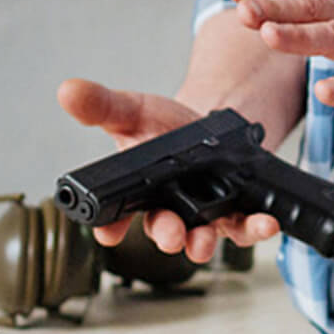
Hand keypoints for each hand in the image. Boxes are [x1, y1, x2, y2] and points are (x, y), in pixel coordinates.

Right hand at [55, 78, 280, 262]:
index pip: (115, 218)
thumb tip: (68, 90)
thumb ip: (103, 105)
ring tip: (204, 241)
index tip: (109, 232)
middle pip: (164, 230)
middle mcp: (168, 211)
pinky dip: (256, 228)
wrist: (207, 127)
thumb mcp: (134, 111)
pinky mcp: (235, 212)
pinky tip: (266, 222)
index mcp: (137, 193)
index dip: (109, 227)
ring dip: (204, 243)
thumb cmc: (164, 127)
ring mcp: (202, 215)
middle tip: (170, 234)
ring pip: (202, 238)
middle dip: (166, 235)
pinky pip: (244, 226)